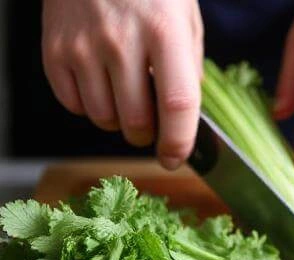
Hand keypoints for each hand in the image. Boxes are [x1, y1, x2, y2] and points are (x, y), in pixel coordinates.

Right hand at [42, 0, 202, 169]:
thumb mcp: (184, 17)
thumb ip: (189, 67)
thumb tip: (187, 116)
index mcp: (164, 31)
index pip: (176, 104)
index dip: (178, 142)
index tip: (175, 159)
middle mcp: (121, 40)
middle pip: (136, 122)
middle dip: (148, 134)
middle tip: (151, 119)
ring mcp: (83, 45)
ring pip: (104, 119)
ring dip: (118, 119)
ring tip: (123, 91)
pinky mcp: (54, 49)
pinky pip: (74, 105)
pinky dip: (89, 105)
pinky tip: (99, 80)